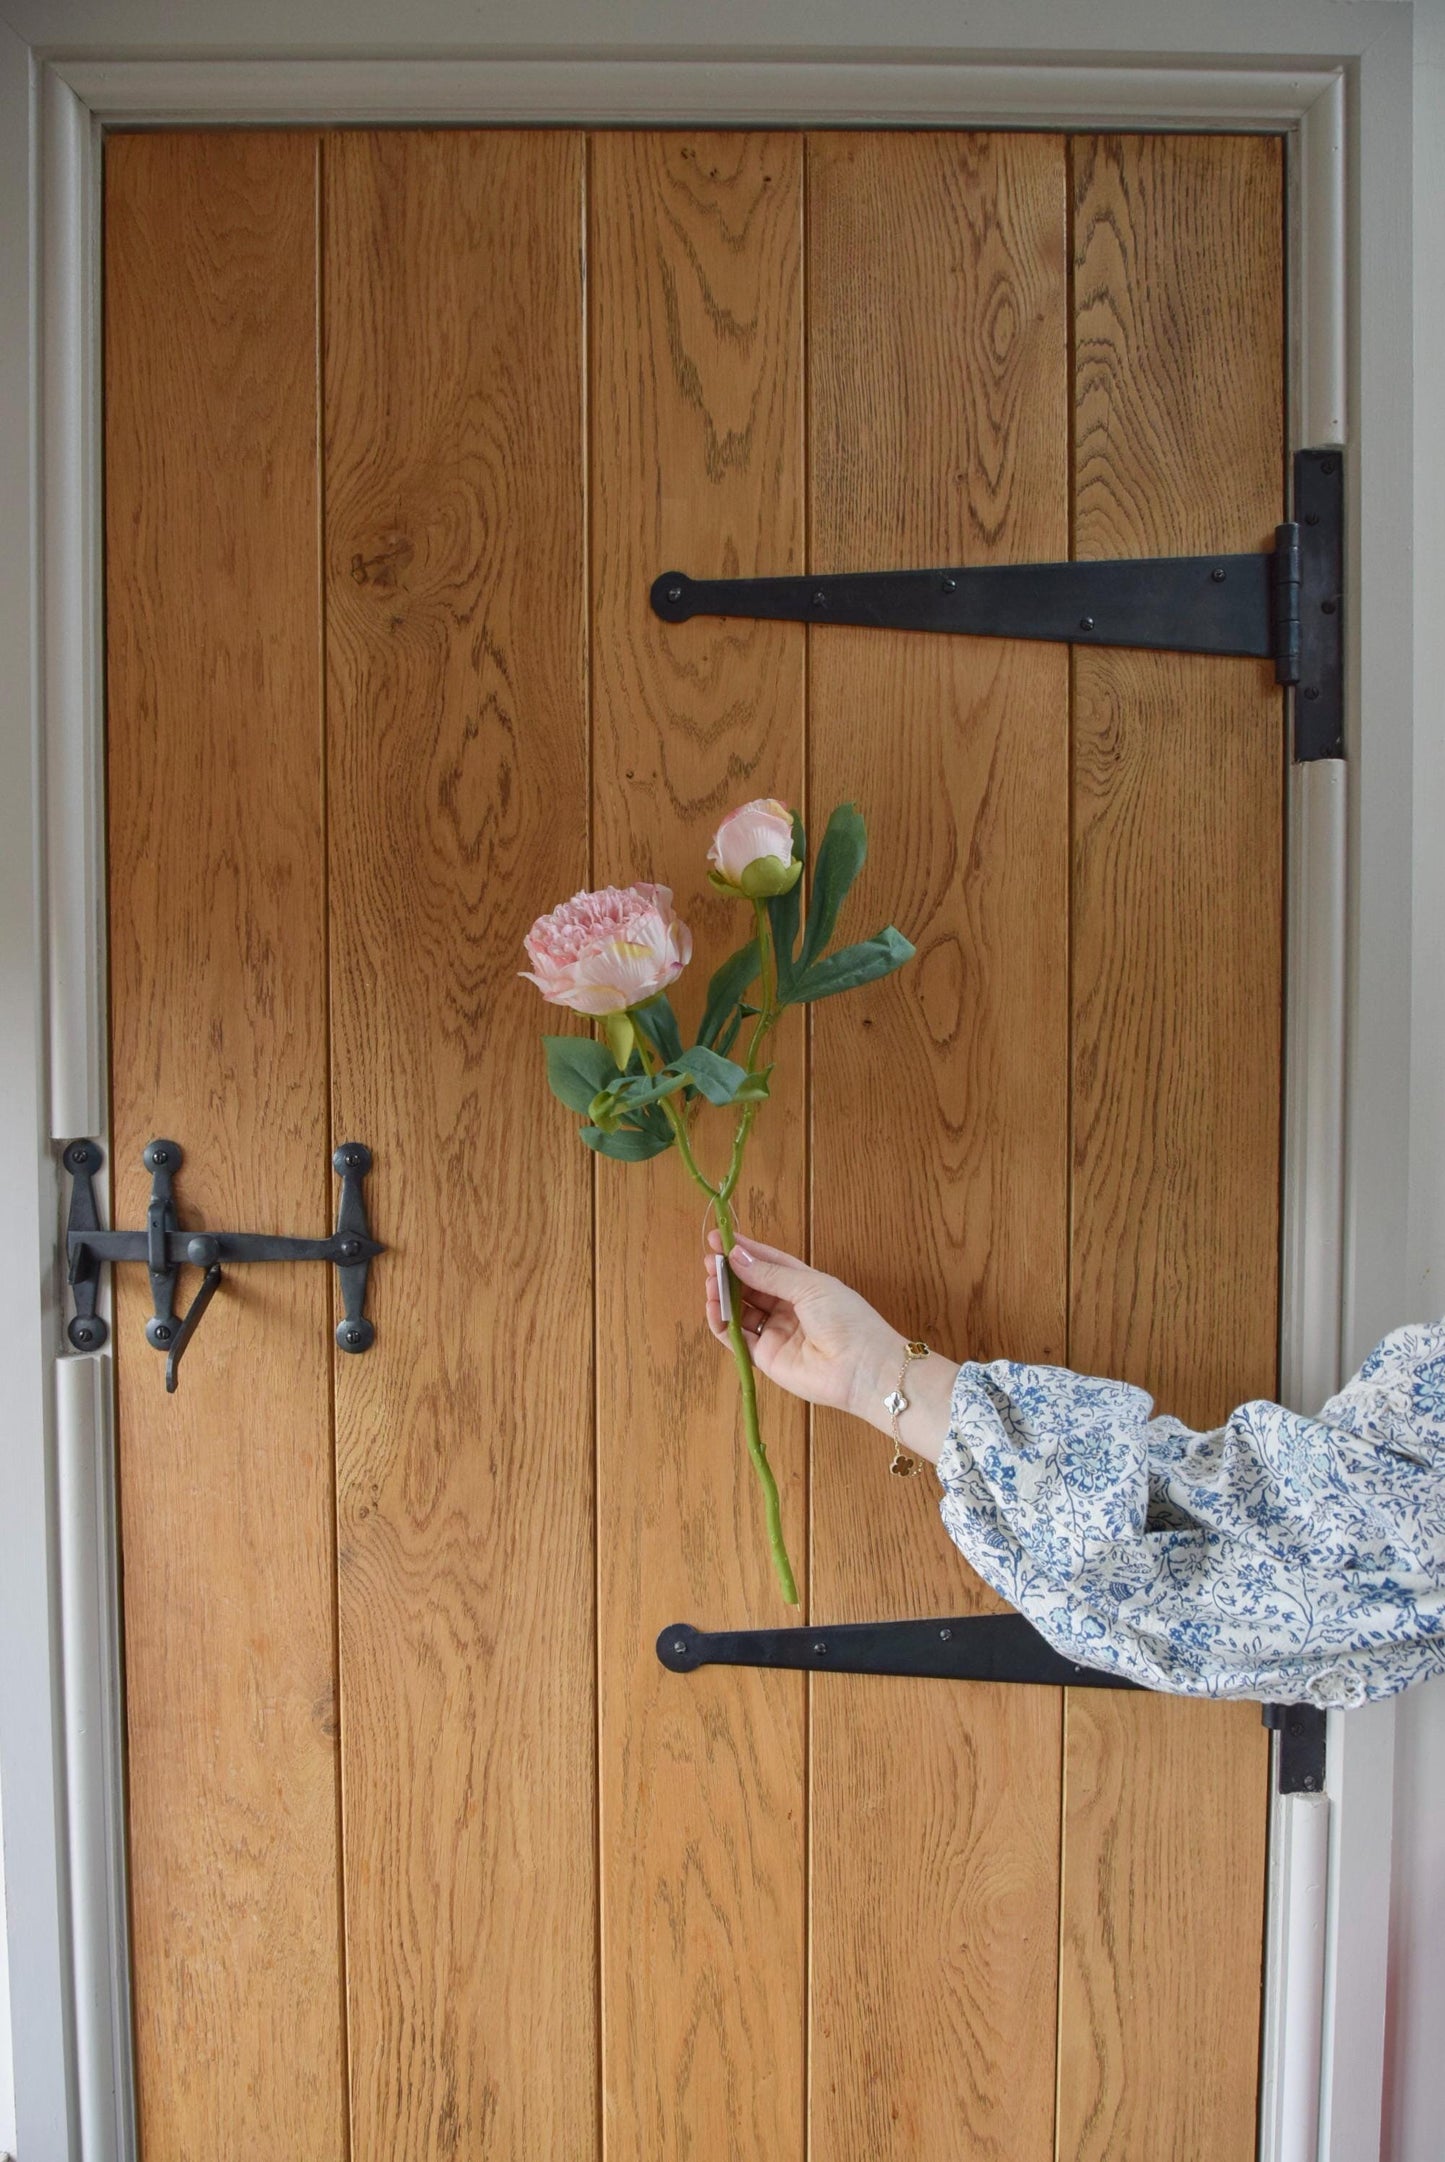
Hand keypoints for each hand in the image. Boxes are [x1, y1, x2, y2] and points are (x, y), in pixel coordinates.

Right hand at [702, 1232, 960, 1462]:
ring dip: (722, 1294)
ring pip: (740, 1310)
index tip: (719, 1237)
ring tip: (709, 1279)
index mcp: (804, 1285)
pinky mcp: (764, 1357)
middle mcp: (787, 1307)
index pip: (768, 1262)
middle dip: (730, 1271)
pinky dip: (720, 1322)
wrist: (861, 1367)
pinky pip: (736, 1337)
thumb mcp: (809, 1287)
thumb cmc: (844, 1319)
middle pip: (751, 1285)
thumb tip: (736, 1256)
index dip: (745, 1250)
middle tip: (710, 1258)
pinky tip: (712, 1305)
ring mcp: (775, 1332)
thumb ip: (769, 1274)